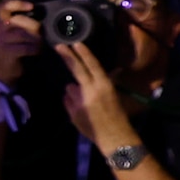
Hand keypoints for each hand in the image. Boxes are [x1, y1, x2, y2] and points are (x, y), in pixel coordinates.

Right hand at [0, 0, 44, 81]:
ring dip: (36, 39)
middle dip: (34, 26)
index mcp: (0, 24)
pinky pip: (26, 47)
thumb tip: (38, 17)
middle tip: (41, 33)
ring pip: (24, 34)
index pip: (6, 8)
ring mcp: (1, 41)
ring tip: (40, 44)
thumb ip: (21, 26)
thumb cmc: (11, 53)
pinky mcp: (7, 52)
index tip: (32, 6)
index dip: (19, 4)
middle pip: (19, 20)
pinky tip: (37, 51)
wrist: (2, 75)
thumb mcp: (12, 37)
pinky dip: (35, 49)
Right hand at [58, 30, 137, 154]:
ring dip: (88, 57)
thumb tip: (69, 87)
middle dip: (81, 51)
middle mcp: (101, 85)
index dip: (69, 56)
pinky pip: (101, 74)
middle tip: (72, 42)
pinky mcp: (113, 89)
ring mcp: (109, 86)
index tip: (61, 47)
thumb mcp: (77, 116)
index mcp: (90, 91)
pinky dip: (94, 67)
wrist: (117, 137)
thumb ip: (71, 99)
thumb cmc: (94, 129)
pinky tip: (89, 66)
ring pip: (98, 67)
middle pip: (91, 63)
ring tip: (79, 50)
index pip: (78, 68)